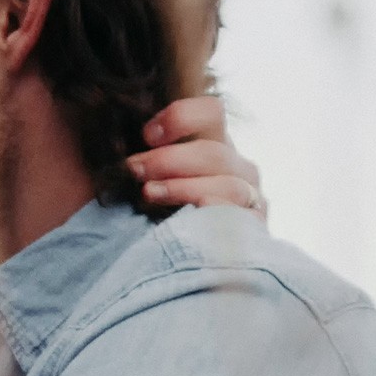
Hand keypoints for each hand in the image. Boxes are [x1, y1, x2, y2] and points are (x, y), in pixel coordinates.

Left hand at [130, 95, 265, 221]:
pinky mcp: (254, 230)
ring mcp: (250, 199)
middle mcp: (238, 168)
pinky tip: (193, 214)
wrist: (188, 262)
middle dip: (169, 159)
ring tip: (149, 194)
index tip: (147, 136)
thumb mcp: (152, 177)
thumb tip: (120, 139)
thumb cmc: (160, 211)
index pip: (211, 113)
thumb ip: (145, 156)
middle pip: (213, 153)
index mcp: (215, 145)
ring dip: (183, 187)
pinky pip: (241, 218)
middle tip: (134, 169)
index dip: (181, 118)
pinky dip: (217, 212)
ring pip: (228, 185)